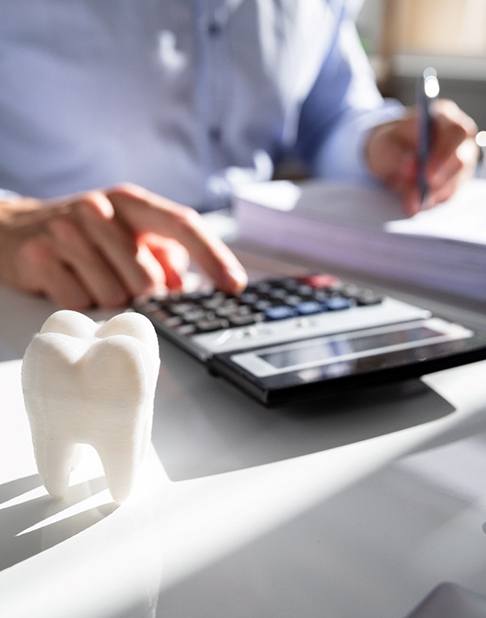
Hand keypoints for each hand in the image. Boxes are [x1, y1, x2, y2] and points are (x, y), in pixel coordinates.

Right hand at [0, 183, 246, 307]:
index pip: (182, 225)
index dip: (213, 256)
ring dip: (108, 299)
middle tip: (118, 280)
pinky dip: (79, 301)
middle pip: (147, 280)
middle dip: (141, 294)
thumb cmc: (84, 235)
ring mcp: (66, 231)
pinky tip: (67, 280)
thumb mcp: (126, 232)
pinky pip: (80, 303)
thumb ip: (161, 254)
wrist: (13, 229)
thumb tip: (184, 286)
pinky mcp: (39, 257)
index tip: (235, 285)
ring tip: (88, 275)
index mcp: (130, 201)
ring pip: (114, 297)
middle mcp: (99, 210)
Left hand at [366, 100, 478, 214]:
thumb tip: (411, 168)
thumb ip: (395, 155)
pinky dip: (431, 201)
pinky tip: (415, 204)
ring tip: (410, 203)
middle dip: (440, 180)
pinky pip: (448, 194)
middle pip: (462, 160)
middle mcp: (459, 138)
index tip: (426, 175)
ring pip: (456, 181)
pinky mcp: (456, 179)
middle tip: (420, 195)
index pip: (456, 132)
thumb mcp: (383, 145)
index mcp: (443, 117)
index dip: (444, 154)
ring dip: (432, 195)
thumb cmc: (389, 143)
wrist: (389, 154)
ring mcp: (462, 159)